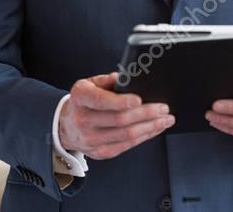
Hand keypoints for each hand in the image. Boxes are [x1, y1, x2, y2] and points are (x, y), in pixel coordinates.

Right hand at [58, 72, 173, 158]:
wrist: (66, 126)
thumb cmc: (84, 100)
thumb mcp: (90, 83)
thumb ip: (108, 80)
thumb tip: (126, 78)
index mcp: (80, 98)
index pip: (101, 101)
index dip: (121, 101)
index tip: (139, 99)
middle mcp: (83, 120)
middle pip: (119, 120)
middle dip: (146, 114)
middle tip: (163, 108)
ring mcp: (90, 139)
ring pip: (126, 135)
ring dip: (150, 127)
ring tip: (166, 119)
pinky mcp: (100, 152)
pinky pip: (126, 146)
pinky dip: (144, 137)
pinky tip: (155, 129)